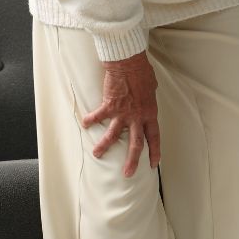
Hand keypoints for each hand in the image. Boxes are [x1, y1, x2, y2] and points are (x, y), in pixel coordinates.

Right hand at [82, 51, 160, 176]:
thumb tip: (146, 99)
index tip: (153, 163)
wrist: (129, 64)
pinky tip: (84, 124)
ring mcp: (122, 113)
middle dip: (132, 161)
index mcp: (149, 114)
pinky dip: (90, 120)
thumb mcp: (152, 88)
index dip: (155, 151)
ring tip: (97, 154)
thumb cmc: (142, 73)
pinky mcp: (109, 106)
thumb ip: (148, 99)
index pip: (154, 136)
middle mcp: (137, 117)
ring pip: (112, 136)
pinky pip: (97, 117)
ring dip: (104, 146)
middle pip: (136, 144)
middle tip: (128, 173)